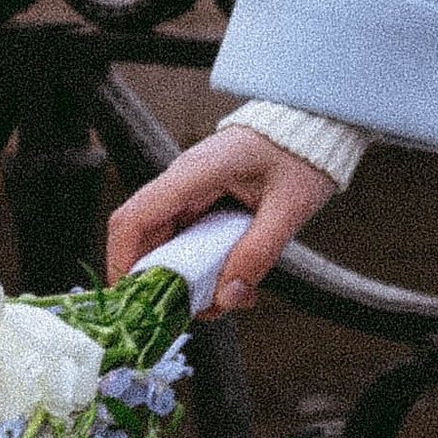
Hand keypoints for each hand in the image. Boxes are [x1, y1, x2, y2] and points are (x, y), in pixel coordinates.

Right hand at [104, 125, 337, 312]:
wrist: (315, 127)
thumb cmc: (303, 154)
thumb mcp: (289, 207)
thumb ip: (258, 252)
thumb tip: (228, 297)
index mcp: (196, 172)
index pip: (134, 218)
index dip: (123, 261)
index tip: (133, 299)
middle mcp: (184, 180)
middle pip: (144, 237)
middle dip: (161, 282)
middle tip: (193, 311)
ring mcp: (192, 190)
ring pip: (167, 243)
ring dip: (185, 279)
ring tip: (222, 301)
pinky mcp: (205, 200)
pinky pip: (189, 239)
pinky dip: (202, 266)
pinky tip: (233, 283)